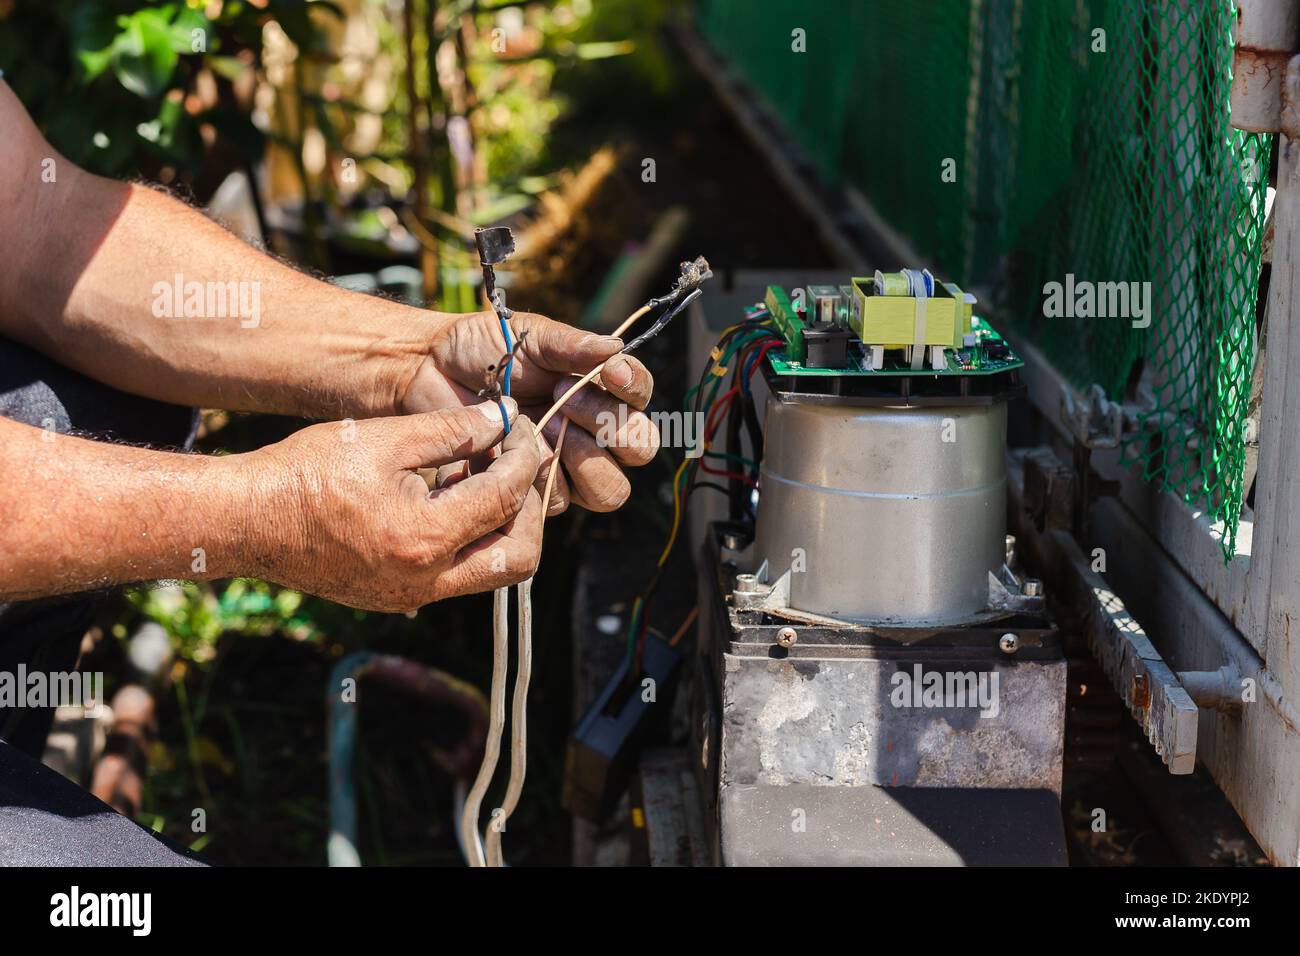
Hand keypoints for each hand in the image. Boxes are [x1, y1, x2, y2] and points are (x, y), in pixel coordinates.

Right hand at [238, 399, 541, 611]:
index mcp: (425, 537)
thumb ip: (453, 429)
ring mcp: (412, 596)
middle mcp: (426, 580)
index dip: (524, 458)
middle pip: (519, 556)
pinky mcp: (399, 597)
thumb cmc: (307, 472)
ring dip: (502, 524)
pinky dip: (471, 538)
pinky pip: (458, 574)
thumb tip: (505, 418)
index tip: (523, 429)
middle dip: (530, 507)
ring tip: (485, 473)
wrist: (247, 520)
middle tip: (520, 463)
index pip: (505, 499)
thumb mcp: (384, 437)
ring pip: (492, 570)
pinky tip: (455, 495)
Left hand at [399, 310, 659, 513]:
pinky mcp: (535, 491)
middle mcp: (593, 432)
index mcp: (600, 390)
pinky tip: (511, 448)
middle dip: (610, 428)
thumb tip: (616, 350)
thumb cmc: (485, 349)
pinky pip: (559, 500)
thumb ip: (575, 346)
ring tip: (544, 427)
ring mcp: (566, 465)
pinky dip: (539, 475)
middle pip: (639, 450)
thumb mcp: (533, 336)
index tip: (609, 372)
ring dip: (582, 459)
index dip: (633, 389)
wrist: (430, 372)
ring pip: (609, 489)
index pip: (641, 398)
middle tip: (565, 400)